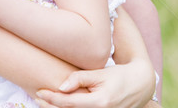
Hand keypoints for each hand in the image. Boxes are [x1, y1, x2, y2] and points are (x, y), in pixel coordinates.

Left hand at [35, 59, 155, 107]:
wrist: (140, 86)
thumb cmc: (119, 76)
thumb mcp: (100, 73)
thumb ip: (80, 78)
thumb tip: (61, 86)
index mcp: (100, 102)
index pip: (69, 103)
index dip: (52, 99)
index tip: (40, 92)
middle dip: (51, 107)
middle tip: (38, 97)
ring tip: (45, 102)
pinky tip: (61, 105)